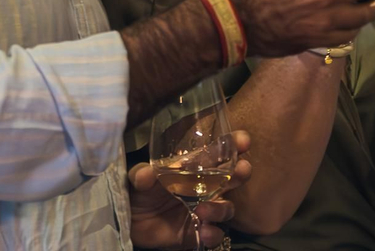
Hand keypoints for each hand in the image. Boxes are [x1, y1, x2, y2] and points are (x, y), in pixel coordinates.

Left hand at [130, 130, 251, 248]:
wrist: (132, 223)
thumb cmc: (139, 192)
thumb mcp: (137, 179)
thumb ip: (142, 175)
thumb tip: (146, 174)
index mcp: (193, 168)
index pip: (217, 153)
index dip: (232, 144)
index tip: (242, 140)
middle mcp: (205, 188)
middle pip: (232, 178)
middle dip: (240, 172)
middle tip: (241, 169)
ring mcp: (205, 210)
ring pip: (226, 208)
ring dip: (220, 208)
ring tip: (203, 211)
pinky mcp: (200, 232)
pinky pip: (216, 234)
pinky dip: (212, 234)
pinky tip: (203, 232)